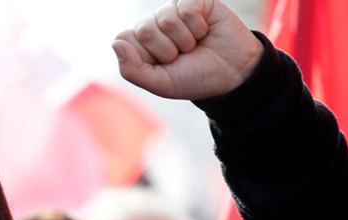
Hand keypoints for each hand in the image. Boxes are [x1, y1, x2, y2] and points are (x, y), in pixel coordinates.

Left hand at [112, 0, 262, 99]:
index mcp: (139, 42)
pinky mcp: (195, 0)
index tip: (162, 65)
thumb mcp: (159, 83)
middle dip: (166, 51)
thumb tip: (116, 44)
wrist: (231, 75)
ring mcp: (173, 9)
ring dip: (184, 41)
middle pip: (143, 29)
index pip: (123, 39)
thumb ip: (132, 70)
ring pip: (165, 20)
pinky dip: (198, 27)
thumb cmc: (193, 78)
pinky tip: (205, 31)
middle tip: (181, 56)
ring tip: (194, 45)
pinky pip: (186, 9)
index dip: (144, 57)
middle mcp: (154, 22)